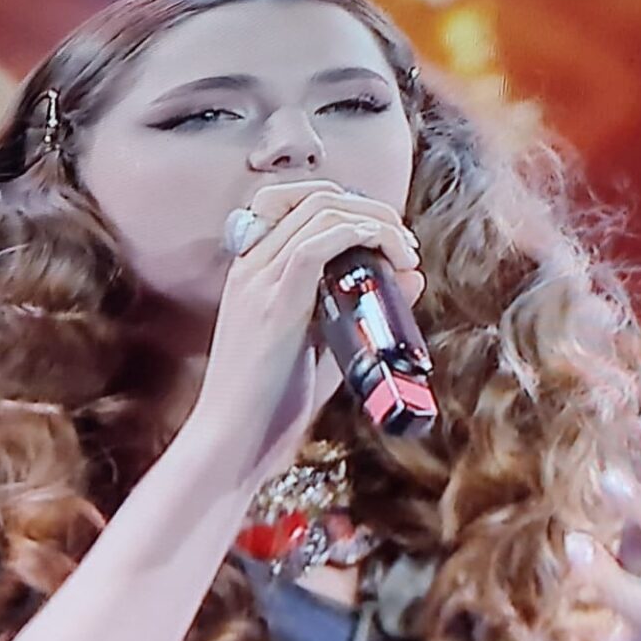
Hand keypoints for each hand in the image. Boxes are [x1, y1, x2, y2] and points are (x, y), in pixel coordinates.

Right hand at [184, 180, 425, 483]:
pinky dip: (360, 236)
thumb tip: (411, 280)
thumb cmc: (271, 407)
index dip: (346, 205)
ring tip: (405, 251)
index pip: (294, 203)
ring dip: (374, 221)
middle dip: (368, 207)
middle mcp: (250, 266)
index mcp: (253, 272)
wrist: (230, 443)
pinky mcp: (273, 303)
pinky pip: (316, 244)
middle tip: (404, 241)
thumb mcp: (324, 348)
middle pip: (311, 196)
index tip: (386, 237)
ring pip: (319, 212)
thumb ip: (361, 311)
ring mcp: (258, 281)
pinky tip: (389, 254)